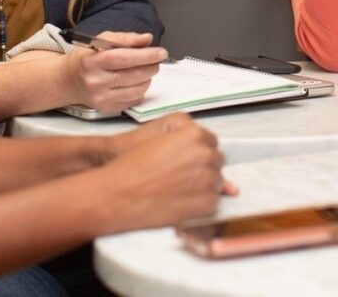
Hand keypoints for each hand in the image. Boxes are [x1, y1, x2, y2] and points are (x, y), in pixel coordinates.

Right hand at [62, 32, 164, 112]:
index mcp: (91, 61)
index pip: (122, 58)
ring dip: (148, 78)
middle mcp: (95, 82)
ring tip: (147, 69)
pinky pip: (133, 100)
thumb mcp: (100, 40)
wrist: (68, 81)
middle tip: (157, 60)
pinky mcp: (106, 109)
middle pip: (132, 75)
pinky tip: (137, 81)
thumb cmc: (87, 57)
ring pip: (136, 90)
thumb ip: (125, 38)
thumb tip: (147, 39)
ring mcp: (101, 98)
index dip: (145, 55)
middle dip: (151, 66)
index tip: (160, 52)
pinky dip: (141, 90)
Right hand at [97, 114, 234, 233]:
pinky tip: (180, 199)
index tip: (185, 158)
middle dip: (202, 166)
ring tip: (177, 187)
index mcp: (194, 135)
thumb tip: (208, 149)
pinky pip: (214, 200)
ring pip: (217, 181)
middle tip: (178, 174)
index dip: (196, 150)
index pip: (210, 141)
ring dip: (203, 184)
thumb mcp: (159, 136)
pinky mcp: (207, 203)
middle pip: (216, 160)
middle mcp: (206, 155)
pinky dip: (201, 201)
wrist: (119, 194)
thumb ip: (187, 137)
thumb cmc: (133, 165)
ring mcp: (209, 180)